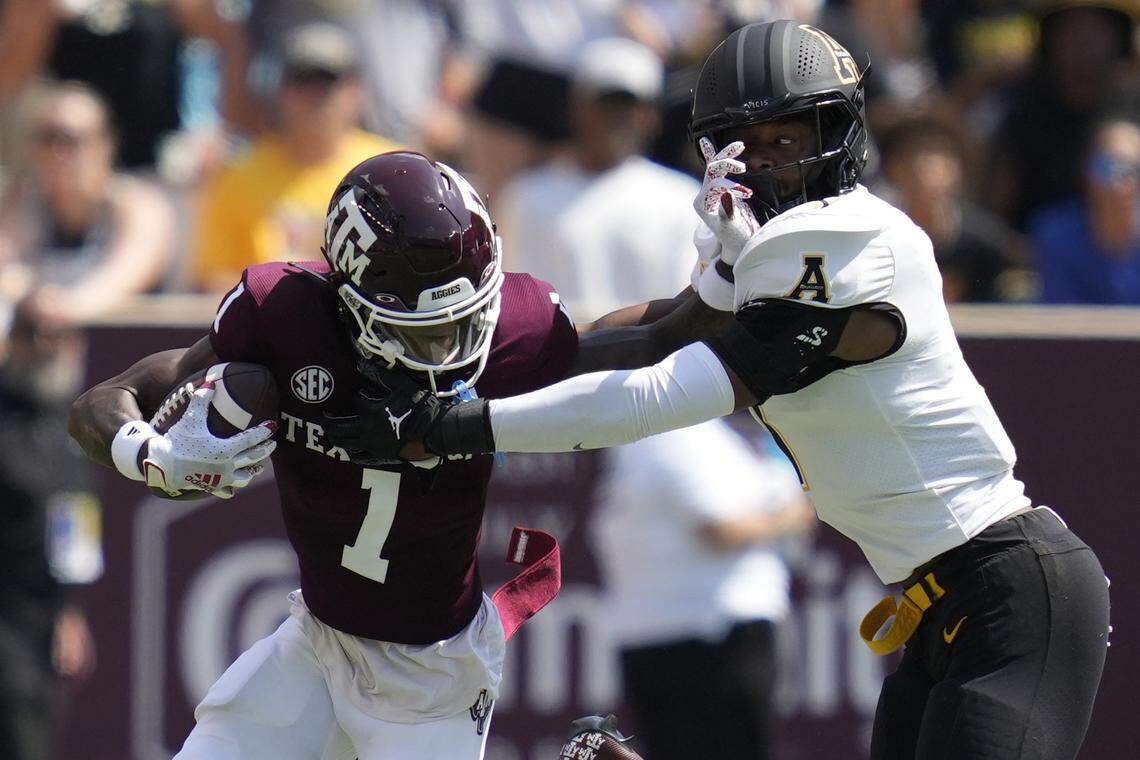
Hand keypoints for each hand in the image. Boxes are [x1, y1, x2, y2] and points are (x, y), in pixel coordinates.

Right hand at [143, 385, 275, 497]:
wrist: (160, 466)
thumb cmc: (177, 441)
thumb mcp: (190, 419)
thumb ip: (201, 400)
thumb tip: (210, 382)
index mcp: (225, 449)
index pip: (251, 439)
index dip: (263, 432)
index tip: (272, 426)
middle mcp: (226, 466)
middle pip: (253, 458)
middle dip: (265, 451)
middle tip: (273, 444)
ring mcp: (219, 479)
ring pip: (244, 477)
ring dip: (252, 471)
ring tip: (257, 467)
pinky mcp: (210, 488)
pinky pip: (227, 490)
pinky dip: (232, 488)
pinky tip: (233, 487)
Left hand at [323, 362, 442, 465]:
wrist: (437, 432)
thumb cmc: (421, 407)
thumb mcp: (402, 386)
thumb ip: (380, 374)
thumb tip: (360, 364)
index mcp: (372, 412)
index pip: (355, 402)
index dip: (355, 397)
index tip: (356, 394)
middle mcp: (367, 431)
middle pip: (339, 428)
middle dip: (329, 422)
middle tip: (324, 417)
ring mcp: (373, 446)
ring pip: (345, 444)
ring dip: (335, 438)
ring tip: (331, 433)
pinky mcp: (380, 457)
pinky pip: (359, 458)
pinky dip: (350, 453)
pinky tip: (349, 450)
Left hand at [695, 137, 760, 265]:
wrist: (741, 244)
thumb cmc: (736, 238)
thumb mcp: (732, 227)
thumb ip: (727, 211)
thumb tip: (726, 193)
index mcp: (703, 204)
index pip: (713, 183)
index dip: (729, 185)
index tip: (746, 194)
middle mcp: (704, 196)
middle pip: (712, 170)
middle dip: (727, 164)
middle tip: (742, 167)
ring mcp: (711, 192)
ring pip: (715, 166)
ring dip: (726, 155)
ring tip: (739, 146)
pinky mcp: (719, 189)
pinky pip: (714, 169)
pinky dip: (711, 154)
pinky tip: (705, 141)